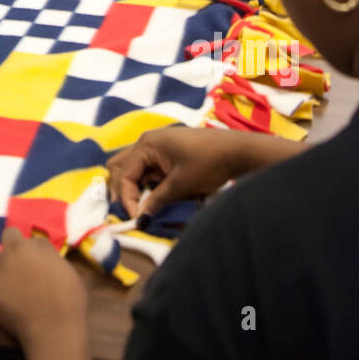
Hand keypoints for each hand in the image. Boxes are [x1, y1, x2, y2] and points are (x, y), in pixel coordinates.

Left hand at [0, 227, 88, 351]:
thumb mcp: (65, 268)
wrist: (53, 328)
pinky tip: (5, 303)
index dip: (34, 249)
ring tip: (3, 268)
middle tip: (19, 259)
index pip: (31, 237)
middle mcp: (10, 253)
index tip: (37, 260)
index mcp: (30, 246)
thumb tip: (41, 252)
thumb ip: (48, 256)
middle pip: (7, 234)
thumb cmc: (67, 298)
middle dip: (13, 243)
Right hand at [107, 126, 255, 219]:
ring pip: (132, 166)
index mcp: (147, 144)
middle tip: (128, 210)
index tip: (136, 218)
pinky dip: (144, 182)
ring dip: (131, 185)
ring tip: (137, 205)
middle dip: (121, 188)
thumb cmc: (208, 164)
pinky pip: (147, 167)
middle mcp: (148, 141)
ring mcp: (157, 145)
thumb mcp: (181, 185)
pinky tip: (150, 196)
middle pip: (120, 165)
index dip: (126, 198)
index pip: (125, 174)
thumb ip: (157, 200)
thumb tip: (140, 218)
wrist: (238, 151)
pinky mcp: (167, 152)